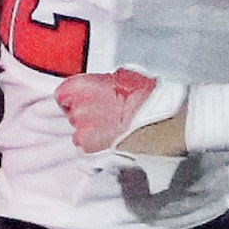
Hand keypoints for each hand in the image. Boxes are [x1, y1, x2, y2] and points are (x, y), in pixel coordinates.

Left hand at [56, 69, 182, 154]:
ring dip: (92, 132)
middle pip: (72, 114)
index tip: (82, 102)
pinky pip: (87, 148)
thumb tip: (99, 88)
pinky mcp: (92, 150)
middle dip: (86, 115)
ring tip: (114, 130)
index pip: (62, 94)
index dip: (72, 99)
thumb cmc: (150, 98)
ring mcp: (83, 132)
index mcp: (84, 87)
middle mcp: (79, 109)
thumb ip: (103, 83)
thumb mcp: (125, 78)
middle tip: (108, 116)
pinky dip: (97, 146)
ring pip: (80, 132)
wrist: (166, 122)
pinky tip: (114, 141)